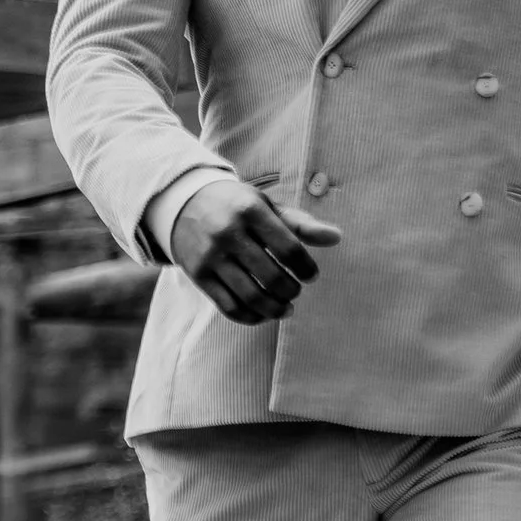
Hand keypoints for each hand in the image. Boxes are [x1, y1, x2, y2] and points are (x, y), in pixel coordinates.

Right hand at [170, 181, 342, 324]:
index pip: (289, 249)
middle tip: (296, 292)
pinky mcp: (198, 276)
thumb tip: (337, 238)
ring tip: (286, 308)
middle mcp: (228, 233)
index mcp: (250, 211)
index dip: (306, 268)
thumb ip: (301, 224)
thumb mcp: (266, 206)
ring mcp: (211, 257)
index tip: (311, 275)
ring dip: (275, 309)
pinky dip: (251, 317)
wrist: (184, 203)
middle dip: (291, 291)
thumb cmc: (236, 206)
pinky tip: (263, 314)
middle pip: (271, 277)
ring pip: (251, 297)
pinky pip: (229, 307)